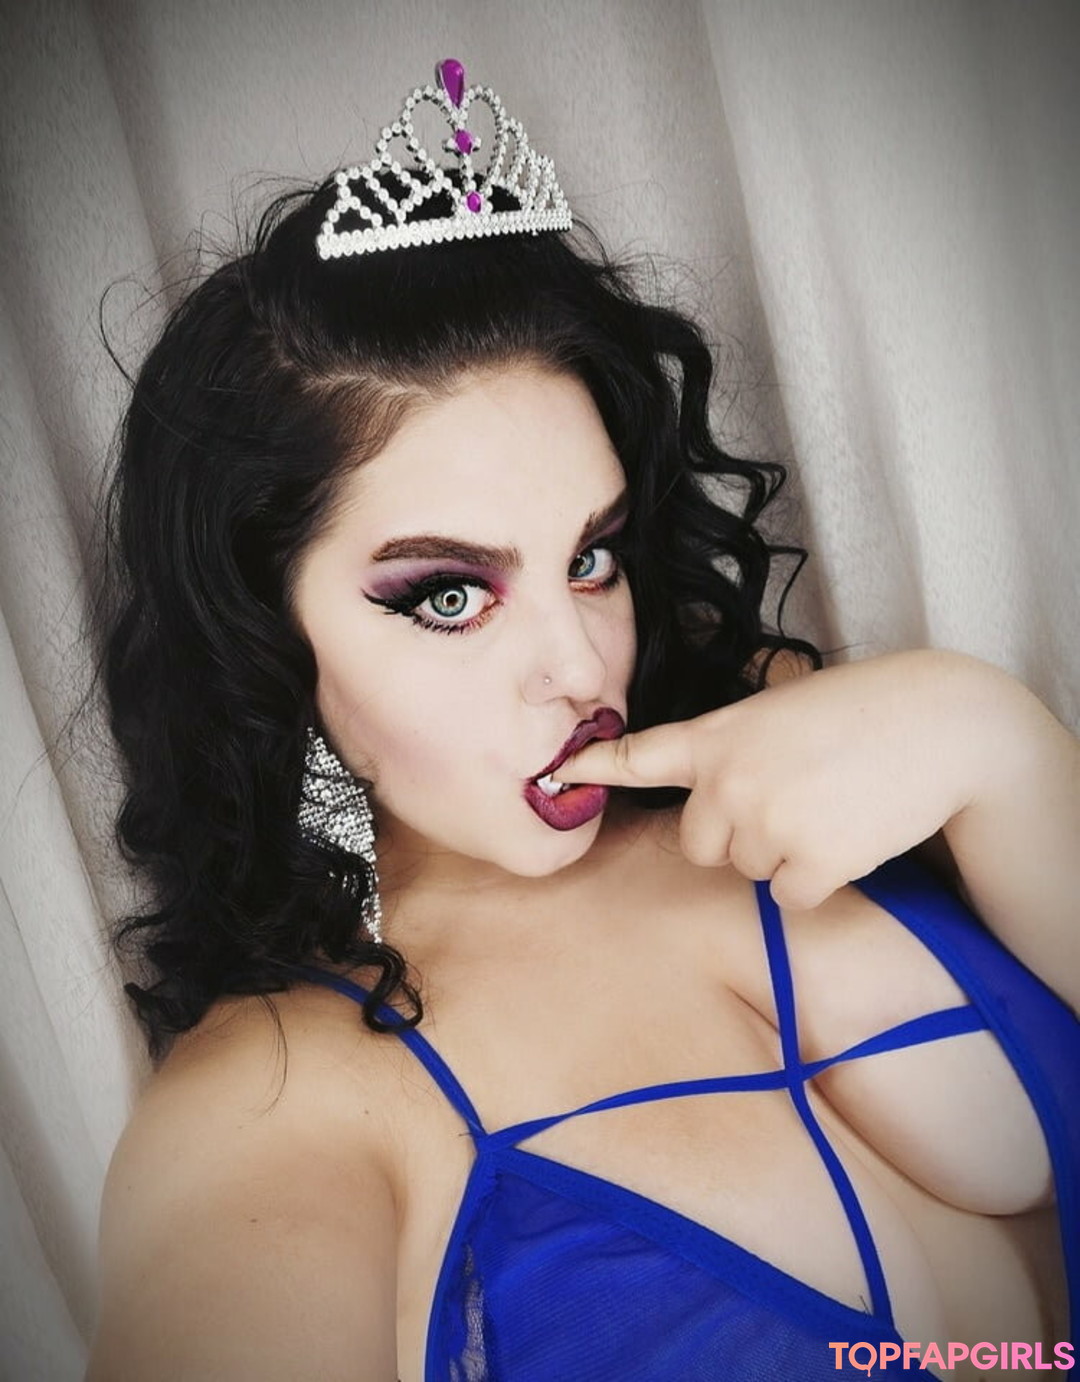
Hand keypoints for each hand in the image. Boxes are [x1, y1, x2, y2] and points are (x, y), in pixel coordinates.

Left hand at [556, 651, 1015, 909]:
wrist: (940, 723)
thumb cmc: (864, 709)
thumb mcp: (781, 709)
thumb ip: (735, 746)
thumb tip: (716, 792)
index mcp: (718, 734)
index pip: (639, 755)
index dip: (592, 769)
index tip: (555, 776)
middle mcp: (729, 780)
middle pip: (700, 845)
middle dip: (737, 834)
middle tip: (793, 798)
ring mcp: (767, 823)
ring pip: (751, 870)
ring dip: (786, 852)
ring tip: (831, 804)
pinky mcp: (811, 862)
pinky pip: (792, 896)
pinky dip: (820, 877)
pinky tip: (850, 834)